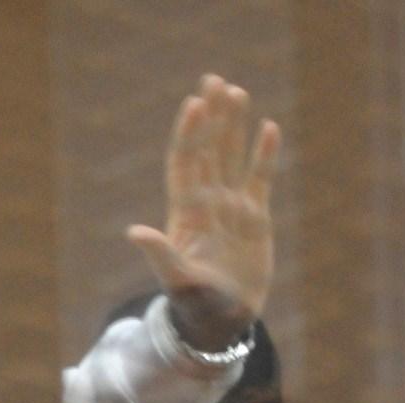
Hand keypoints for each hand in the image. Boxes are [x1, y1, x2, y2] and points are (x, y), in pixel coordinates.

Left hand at [127, 75, 279, 350]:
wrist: (221, 320)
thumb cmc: (195, 303)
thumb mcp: (177, 278)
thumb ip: (159, 252)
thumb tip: (135, 232)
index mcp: (186, 213)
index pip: (186, 164)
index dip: (190, 134)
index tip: (194, 104)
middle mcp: (207, 203)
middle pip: (208, 150)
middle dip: (211, 117)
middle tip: (215, 80)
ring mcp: (231, 207)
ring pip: (232, 157)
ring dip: (234, 126)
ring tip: (237, 91)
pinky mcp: (255, 217)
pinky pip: (260, 178)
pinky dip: (264, 154)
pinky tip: (269, 128)